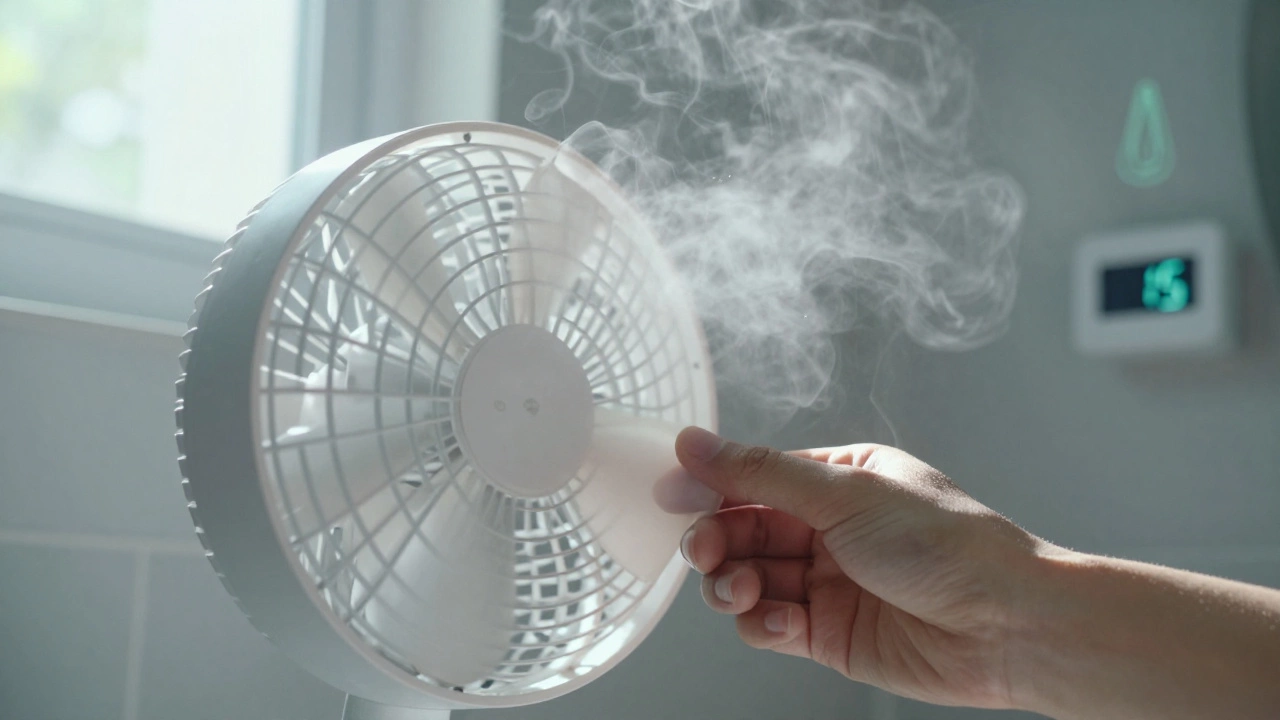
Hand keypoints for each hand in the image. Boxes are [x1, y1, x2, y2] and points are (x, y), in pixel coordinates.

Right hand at [673, 427, 1045, 709]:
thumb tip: (694, 443)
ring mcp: (827, 583)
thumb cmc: (948, 546)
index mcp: (837, 480)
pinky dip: (764, 624)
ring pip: (747, 580)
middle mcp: (828, 529)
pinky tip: (783, 620)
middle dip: (715, 540)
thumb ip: (761, 474)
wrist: (1008, 625)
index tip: (671, 494)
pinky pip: (770, 626)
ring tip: (743, 590)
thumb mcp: (845, 494)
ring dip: (732, 585)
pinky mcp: (828, 635)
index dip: (710, 486)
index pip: (754, 478)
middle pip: (742, 531)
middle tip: (703, 550)